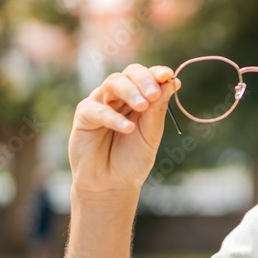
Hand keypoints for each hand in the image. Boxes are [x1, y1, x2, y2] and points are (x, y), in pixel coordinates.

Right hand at [68, 64, 177, 193]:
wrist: (112, 183)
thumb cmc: (132, 158)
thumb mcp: (151, 133)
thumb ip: (158, 109)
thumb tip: (173, 82)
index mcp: (139, 97)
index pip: (147, 76)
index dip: (157, 73)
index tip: (168, 76)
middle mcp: (119, 96)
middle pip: (130, 74)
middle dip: (144, 80)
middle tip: (154, 95)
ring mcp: (100, 103)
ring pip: (113, 83)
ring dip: (130, 92)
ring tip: (143, 106)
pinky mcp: (84, 115)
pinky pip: (97, 109)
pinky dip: (114, 118)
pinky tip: (128, 128)